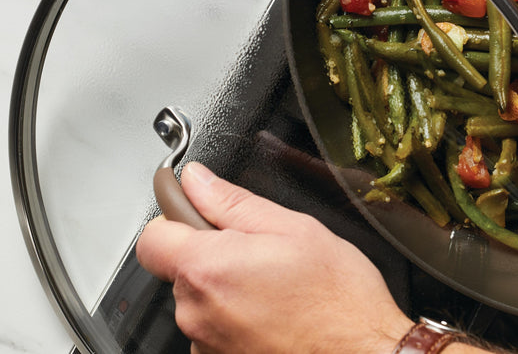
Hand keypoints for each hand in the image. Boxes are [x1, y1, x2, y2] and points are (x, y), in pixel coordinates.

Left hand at [135, 162, 412, 353]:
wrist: (364, 353)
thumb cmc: (337, 299)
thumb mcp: (293, 228)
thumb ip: (233, 202)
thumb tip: (197, 181)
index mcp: (208, 269)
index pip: (153, 237)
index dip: (176, 219)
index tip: (198, 213)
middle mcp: (196, 313)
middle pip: (181, 270)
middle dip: (214, 254)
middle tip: (262, 252)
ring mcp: (206, 345)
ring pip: (201, 301)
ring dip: (228, 289)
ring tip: (275, 288)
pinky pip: (216, 329)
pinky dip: (239, 319)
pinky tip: (275, 313)